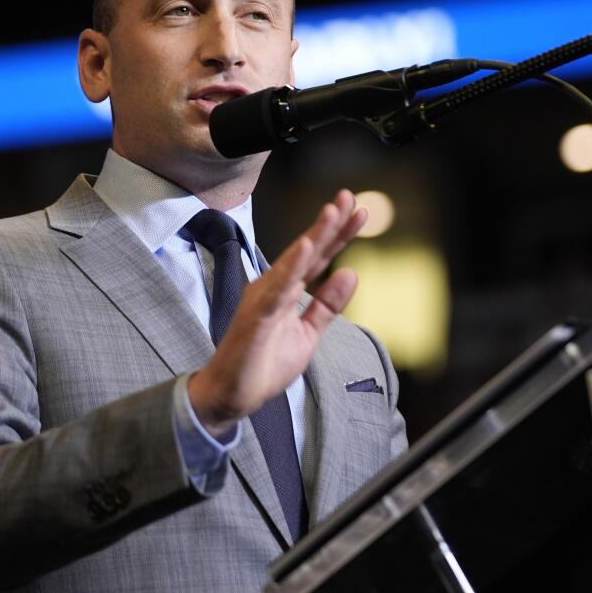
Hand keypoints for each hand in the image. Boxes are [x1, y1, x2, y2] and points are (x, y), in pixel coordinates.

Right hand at [187, 189, 366, 435]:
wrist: (231, 395)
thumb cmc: (263, 364)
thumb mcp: (307, 334)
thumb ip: (327, 305)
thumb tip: (351, 273)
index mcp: (287, 290)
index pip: (318, 257)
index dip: (339, 234)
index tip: (360, 211)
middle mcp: (275, 287)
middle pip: (307, 251)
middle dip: (329, 224)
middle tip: (349, 197)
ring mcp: (264, 299)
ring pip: (293, 262)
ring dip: (313, 236)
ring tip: (333, 212)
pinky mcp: (256, 316)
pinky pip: (277, 289)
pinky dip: (292, 267)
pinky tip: (305, 248)